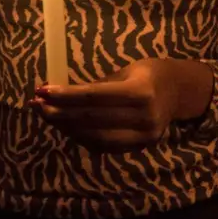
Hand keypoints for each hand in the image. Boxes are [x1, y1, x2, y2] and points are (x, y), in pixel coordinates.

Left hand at [30, 58, 211, 150]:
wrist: (180, 91)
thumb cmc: (148, 74)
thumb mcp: (126, 71)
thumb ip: (97, 86)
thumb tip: (56, 94)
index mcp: (142, 91)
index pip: (94, 97)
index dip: (65, 96)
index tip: (42, 91)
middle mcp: (145, 116)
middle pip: (92, 119)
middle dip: (59, 113)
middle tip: (37, 105)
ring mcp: (144, 135)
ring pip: (95, 137)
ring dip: (66, 128)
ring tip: (47, 116)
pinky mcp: (141, 147)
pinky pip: (104, 146)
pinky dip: (81, 137)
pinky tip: (67, 127)